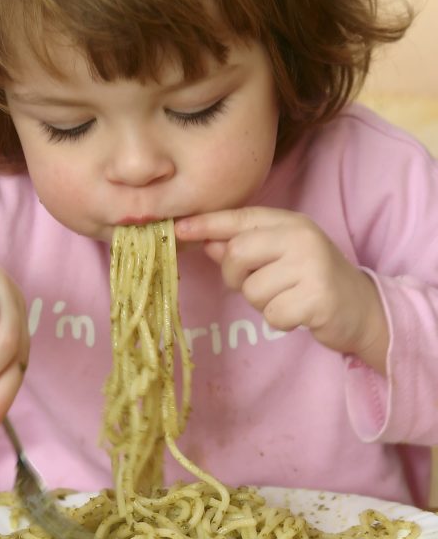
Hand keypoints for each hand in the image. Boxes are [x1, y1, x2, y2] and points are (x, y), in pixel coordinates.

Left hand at [175, 207, 388, 371]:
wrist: (362, 309)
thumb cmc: (312, 280)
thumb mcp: (279, 257)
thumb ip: (244, 248)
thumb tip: (204, 242)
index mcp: (290, 222)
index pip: (239, 218)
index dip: (206, 224)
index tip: (177, 230)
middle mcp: (301, 237)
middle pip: (237, 253)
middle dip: (235, 276)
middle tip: (255, 285)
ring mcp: (312, 266)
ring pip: (252, 289)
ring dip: (261, 302)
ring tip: (286, 297)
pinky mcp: (317, 298)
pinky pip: (272, 314)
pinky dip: (279, 320)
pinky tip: (298, 313)